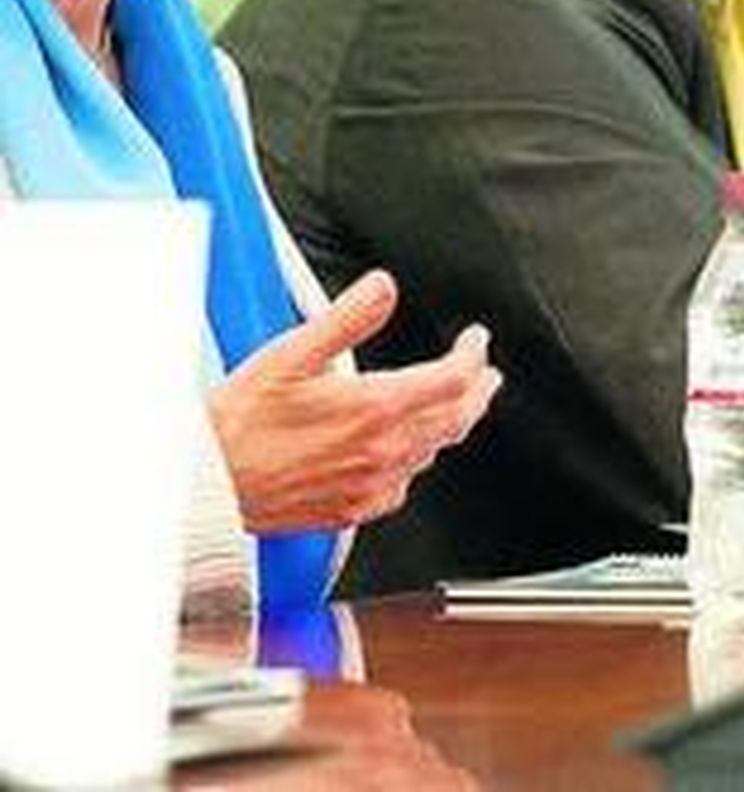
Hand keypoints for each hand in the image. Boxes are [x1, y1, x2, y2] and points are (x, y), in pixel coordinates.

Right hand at [209, 270, 501, 534]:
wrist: (204, 486)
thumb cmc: (239, 422)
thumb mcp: (292, 352)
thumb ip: (347, 317)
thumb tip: (383, 287)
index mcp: (376, 409)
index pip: (453, 379)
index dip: (473, 355)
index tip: (476, 339)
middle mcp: (382, 451)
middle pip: (456, 419)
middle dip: (477, 391)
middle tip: (486, 374)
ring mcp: (369, 485)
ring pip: (433, 452)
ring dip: (451, 423)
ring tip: (455, 405)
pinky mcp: (351, 509)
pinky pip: (403, 484)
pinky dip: (416, 460)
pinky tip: (407, 452)